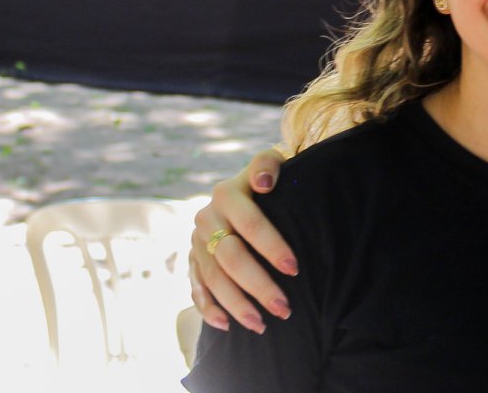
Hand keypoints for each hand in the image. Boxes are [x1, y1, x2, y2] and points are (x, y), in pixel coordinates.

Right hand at [188, 150, 293, 331]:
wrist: (242, 188)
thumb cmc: (269, 179)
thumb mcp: (271, 161)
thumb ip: (268, 164)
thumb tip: (264, 182)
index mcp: (227, 194)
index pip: (250, 224)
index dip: (272, 246)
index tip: (294, 269)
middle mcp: (207, 218)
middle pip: (231, 258)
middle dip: (257, 285)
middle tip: (284, 308)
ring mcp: (197, 240)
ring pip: (213, 279)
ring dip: (236, 305)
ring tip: (261, 325)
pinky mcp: (192, 258)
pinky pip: (196, 287)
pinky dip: (209, 308)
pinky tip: (226, 325)